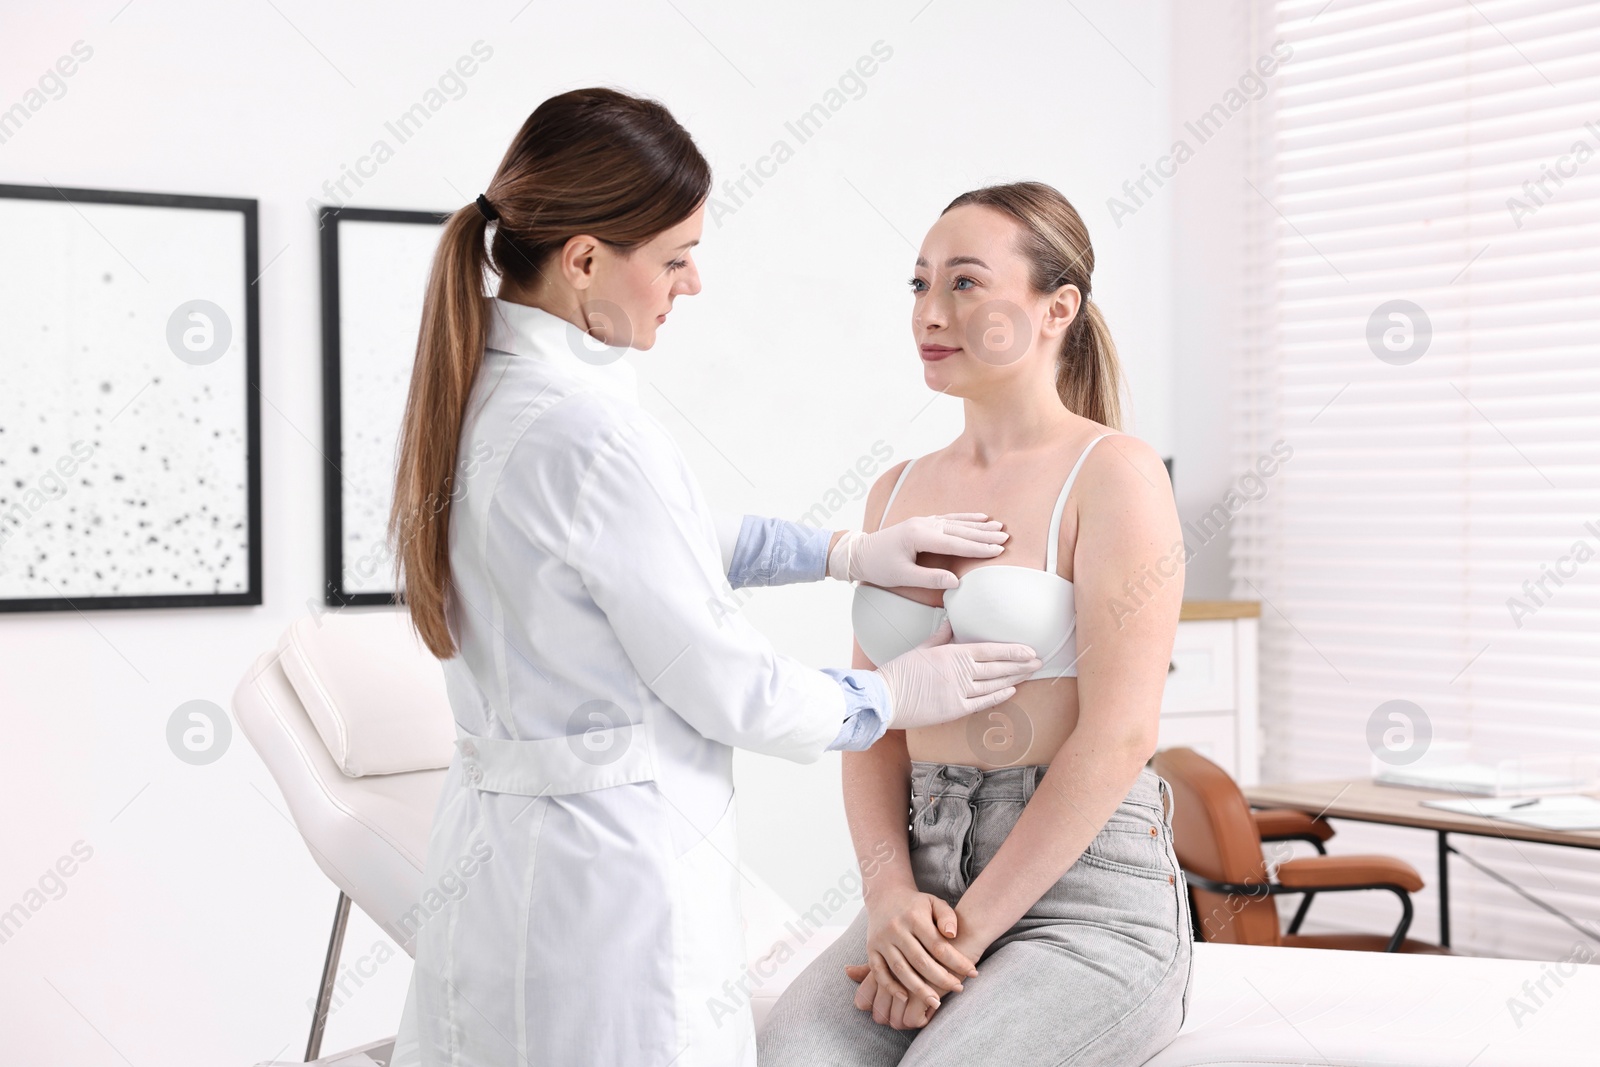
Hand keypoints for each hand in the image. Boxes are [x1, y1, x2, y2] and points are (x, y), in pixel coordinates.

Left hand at [828, 514, 1007, 588]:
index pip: (954, 542)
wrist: (858, 553)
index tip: (997, 550)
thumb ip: (929, 579)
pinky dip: (965, 518)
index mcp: (918, 536)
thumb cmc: (878, 566)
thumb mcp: (901, 577)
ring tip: (999, 527)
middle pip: (959, 529)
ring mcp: (923, 521)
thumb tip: (955, 583)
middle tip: (1006, 537)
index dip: (977, 547)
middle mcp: (923, 524)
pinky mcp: (922, 523)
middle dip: (984, 534)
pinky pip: (948, 518)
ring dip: (979, 525)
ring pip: (956, 522)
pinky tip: (979, 517)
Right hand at [841, 886, 977, 1029]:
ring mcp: (882, 940)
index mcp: (914, 917)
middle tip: (959, 989)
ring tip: (935, 1002)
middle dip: (942, 979)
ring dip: (918, 989)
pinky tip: (905, 998)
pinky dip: (890, 987)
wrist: (885, 895)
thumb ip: (947, 917)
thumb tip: (952, 935)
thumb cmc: (916, 904)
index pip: (938, 945)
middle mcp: (896, 929)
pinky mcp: (871, 949)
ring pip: (901, 970)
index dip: (957, 962)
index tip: (973, 973)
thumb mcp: (935, 903)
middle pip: (921, 961)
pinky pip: (879, 972)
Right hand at [876, 619, 1038, 730]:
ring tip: (1029, 674)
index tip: (1029, 650)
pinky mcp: (955, 709)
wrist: (887, 697)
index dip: (1013, 651)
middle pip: (998, 668)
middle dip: (1021, 665)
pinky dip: (998, 697)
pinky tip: (1011, 691)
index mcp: (953, 654)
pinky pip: (983, 703)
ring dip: (1014, 679)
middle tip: (1039, 661)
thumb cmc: (900, 672)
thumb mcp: (921, 649)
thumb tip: (950, 623)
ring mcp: (959, 692)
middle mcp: (960, 673)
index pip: (991, 650)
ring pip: (994, 685)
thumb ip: (940, 637)